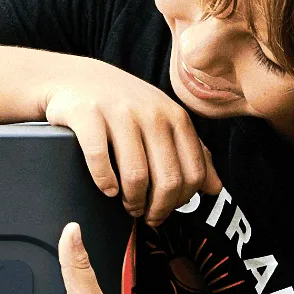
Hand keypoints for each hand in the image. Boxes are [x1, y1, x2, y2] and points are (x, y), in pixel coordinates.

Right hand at [39, 60, 210, 220]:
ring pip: (136, 175)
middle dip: (157, 208)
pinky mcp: (88, 114)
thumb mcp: (164, 122)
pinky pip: (99, 158)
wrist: (78, 78)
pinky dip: (104, 182)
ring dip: (132, 201)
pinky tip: (107, 189)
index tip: (165, 211)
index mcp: (176, 117)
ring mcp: (119, 112)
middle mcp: (152, 112)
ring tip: (127, 204)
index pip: (193, 174)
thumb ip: (193, 153)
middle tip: (144, 215)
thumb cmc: (125, 107)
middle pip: (168, 180)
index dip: (181, 202)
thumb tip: (216, 189)